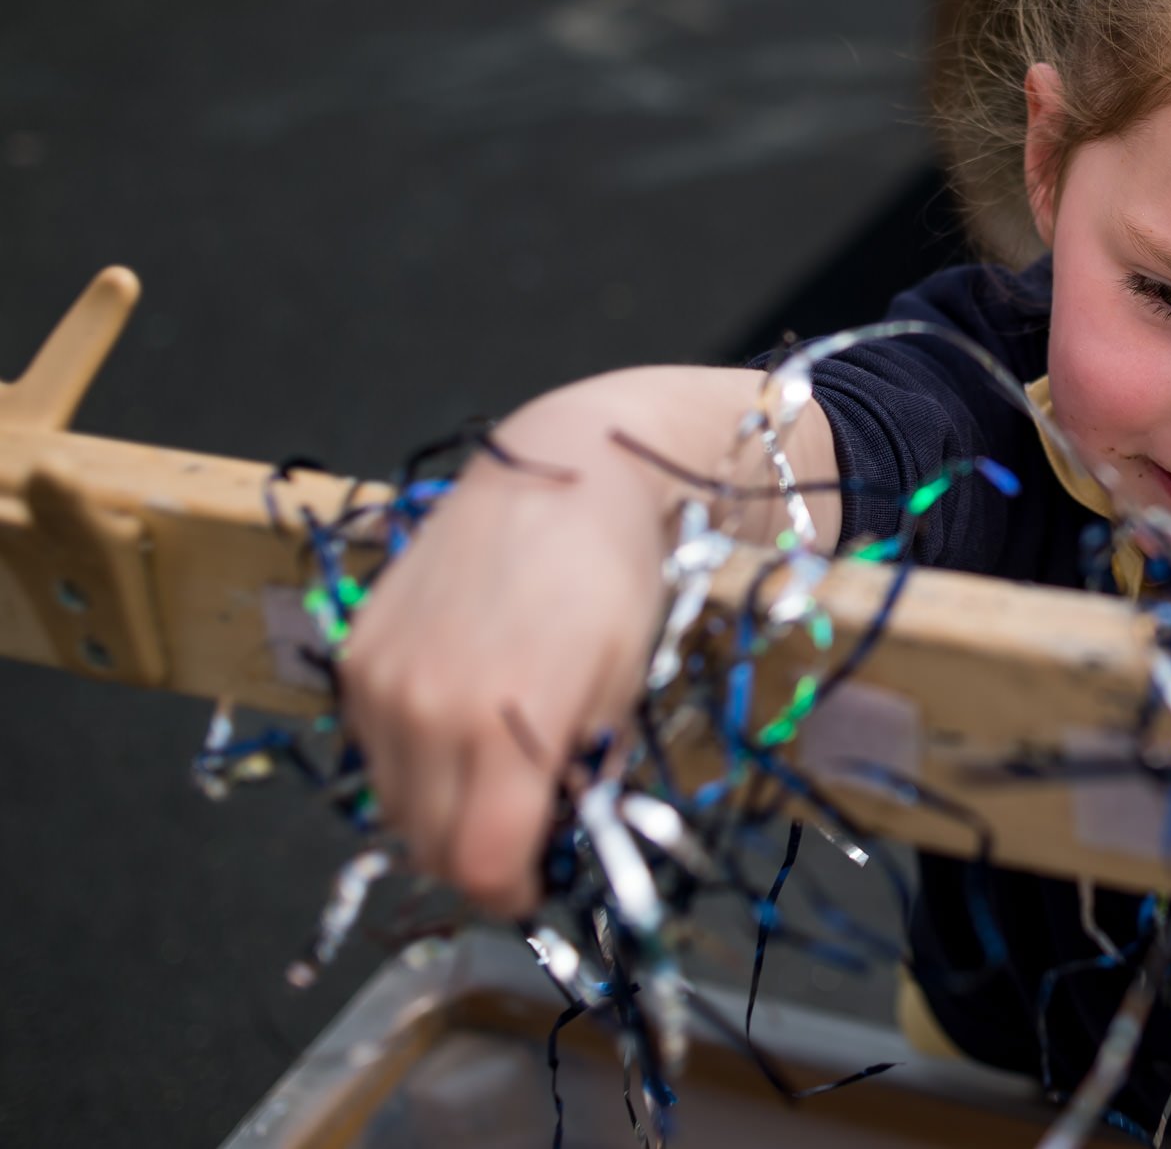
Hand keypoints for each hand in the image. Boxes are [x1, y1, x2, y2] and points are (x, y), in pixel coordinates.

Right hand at [337, 366, 841, 915]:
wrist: (561, 467)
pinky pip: (373, 747)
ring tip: (493, 777)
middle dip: (476, 859)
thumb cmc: (615, 574)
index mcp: (502, 722)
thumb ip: (586, 772)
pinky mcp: (356, 652)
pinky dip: (411, 761)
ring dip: (438, 814)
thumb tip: (565, 837)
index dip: (510, 893)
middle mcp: (425, 707)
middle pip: (427, 846)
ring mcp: (380, 680)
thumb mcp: (624, 683)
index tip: (537, 886)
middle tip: (523, 835)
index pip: (478, 863)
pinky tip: (459, 723)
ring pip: (392, 803)